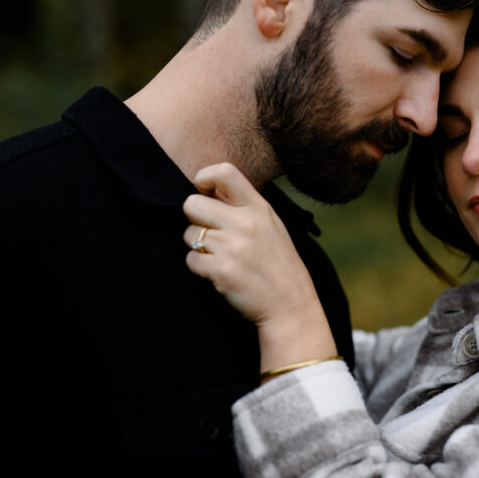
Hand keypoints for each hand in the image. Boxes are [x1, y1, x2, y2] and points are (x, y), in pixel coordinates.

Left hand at [183, 163, 335, 372]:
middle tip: (210, 233)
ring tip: (221, 257)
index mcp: (259, 208)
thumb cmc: (279, 264)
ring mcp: (232, 247)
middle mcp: (245, 223)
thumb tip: (211, 190)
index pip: (224, 172)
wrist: (290, 305)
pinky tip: (219, 273)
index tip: (205, 192)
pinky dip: (199, 268)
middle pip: (191, 204)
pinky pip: (190, 260)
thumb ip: (244, 207)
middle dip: (195, 219)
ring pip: (188, 235)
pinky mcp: (221, 270)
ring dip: (197, 247)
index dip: (204, 177)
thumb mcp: (271, 226)